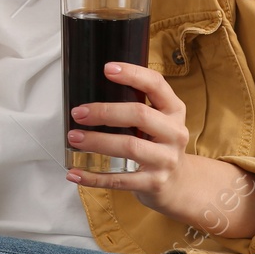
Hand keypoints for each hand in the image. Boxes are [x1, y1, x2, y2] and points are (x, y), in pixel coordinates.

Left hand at [65, 62, 190, 217]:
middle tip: (78, 113)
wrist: (180, 184)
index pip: (156, 84)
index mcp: (174, 110)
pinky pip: (120, 179)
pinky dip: (94, 177)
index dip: (133, 74)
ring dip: (97, 141)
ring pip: (129, 146)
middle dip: (105, 112)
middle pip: (140, 115)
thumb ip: (137, 104)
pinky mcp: (154, 183)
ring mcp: (166, 159)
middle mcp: (175, 133)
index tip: (107, 69)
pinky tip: (75, 173)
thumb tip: (93, 88)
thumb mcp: (159, 120)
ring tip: (74, 138)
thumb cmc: (159, 145)